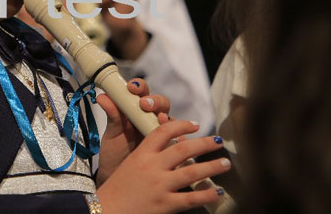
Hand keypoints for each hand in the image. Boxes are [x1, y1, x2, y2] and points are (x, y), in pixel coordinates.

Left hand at [95, 78, 171, 184]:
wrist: (118, 177)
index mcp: (135, 109)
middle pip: (160, 103)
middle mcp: (151, 118)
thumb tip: (102, 97)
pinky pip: (180, 141)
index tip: (131, 88)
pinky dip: (180, 138)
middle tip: (145, 104)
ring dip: (167, 117)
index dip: (138, 86)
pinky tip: (176, 139)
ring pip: (171, 119)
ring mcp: (162, 133)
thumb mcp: (112, 134)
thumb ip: (112, 115)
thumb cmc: (115, 152)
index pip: (141, 91)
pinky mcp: (170, 147)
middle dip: (155, 101)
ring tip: (160, 120)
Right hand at [96, 120, 230, 213]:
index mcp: (142, 153)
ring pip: (192, 172)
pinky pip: (191, 198)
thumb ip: (148, 152)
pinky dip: (207, 194)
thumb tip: (171, 140)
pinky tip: (218, 191)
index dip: (181, 125)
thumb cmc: (118, 188)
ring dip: (213, 166)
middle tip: (218, 141)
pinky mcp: (165, 204)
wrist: (105, 210)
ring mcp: (160, 186)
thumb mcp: (130, 163)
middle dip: (204, 143)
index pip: (163, 131)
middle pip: (184, 149)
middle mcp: (152, 167)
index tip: (195, 125)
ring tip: (225, 163)